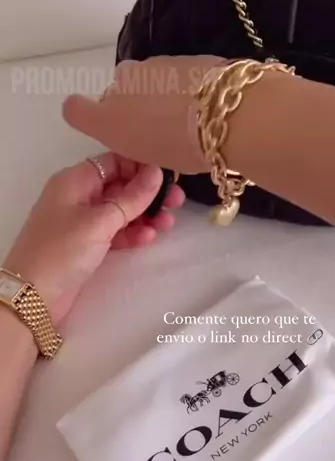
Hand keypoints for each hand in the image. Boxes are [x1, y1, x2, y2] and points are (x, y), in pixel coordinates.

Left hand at [2, 153, 184, 324]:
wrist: (32, 299)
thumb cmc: (62, 250)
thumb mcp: (100, 221)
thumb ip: (132, 197)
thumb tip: (157, 172)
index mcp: (75, 180)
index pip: (114, 161)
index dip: (141, 166)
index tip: (169, 175)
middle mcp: (78, 196)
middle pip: (120, 185)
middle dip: (148, 193)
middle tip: (177, 200)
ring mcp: (82, 222)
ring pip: (121, 210)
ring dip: (145, 214)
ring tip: (168, 223)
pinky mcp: (87, 245)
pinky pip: (116, 231)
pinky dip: (132, 232)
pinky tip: (148, 237)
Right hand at [62, 55, 223, 173]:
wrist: (229, 111)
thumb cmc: (186, 148)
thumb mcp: (157, 159)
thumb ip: (142, 142)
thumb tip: (149, 132)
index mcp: (108, 119)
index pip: (74, 109)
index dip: (87, 114)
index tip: (107, 123)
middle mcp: (121, 87)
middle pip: (117, 93)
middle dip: (133, 105)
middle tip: (160, 126)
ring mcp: (150, 65)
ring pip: (146, 80)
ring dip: (159, 92)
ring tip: (189, 114)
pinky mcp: (178, 54)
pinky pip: (172, 71)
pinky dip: (182, 81)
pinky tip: (206, 99)